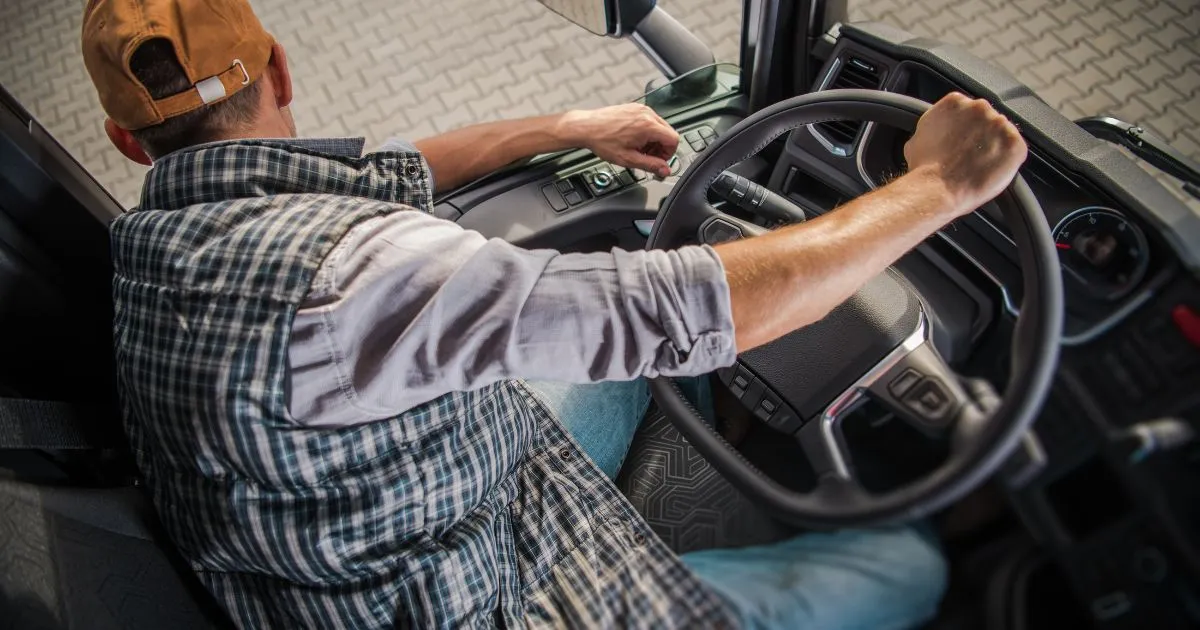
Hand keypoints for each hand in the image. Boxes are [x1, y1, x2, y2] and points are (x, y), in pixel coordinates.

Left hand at [558, 104, 679, 177]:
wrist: (586, 127)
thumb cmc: (602, 140)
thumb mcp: (628, 159)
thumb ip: (651, 165)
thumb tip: (665, 170)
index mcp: (648, 126)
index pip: (673, 139)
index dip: (669, 154)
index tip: (659, 161)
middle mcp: (647, 114)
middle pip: (667, 133)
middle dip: (661, 148)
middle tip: (647, 157)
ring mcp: (641, 109)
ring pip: (659, 127)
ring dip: (653, 140)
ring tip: (638, 149)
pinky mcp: (634, 108)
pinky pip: (649, 121)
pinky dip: (646, 132)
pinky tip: (633, 140)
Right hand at [904, 92, 1027, 215]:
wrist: (936, 189)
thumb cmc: (924, 168)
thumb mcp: (917, 137)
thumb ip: (933, 126)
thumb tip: (936, 131)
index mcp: (955, 102)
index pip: (966, 109)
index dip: (964, 127)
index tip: (961, 140)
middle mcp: (979, 107)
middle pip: (986, 118)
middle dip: (981, 135)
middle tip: (969, 156)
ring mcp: (1000, 124)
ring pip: (1002, 134)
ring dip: (995, 147)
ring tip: (978, 166)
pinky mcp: (1015, 144)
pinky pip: (1016, 150)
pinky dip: (1008, 161)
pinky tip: (990, 171)